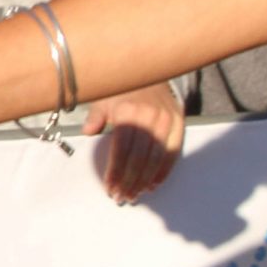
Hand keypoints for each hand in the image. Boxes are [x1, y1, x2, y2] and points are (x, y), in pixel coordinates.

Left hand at [81, 80, 182, 202]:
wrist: (149, 69)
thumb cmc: (122, 89)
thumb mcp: (103, 98)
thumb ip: (96, 116)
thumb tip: (88, 132)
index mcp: (127, 111)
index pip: (121, 149)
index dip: (115, 172)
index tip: (110, 188)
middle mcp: (148, 115)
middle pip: (138, 157)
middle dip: (129, 181)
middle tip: (122, 197)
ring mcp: (165, 118)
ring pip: (156, 157)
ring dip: (145, 180)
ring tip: (135, 194)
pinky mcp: (178, 120)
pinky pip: (173, 150)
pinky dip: (164, 169)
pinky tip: (154, 184)